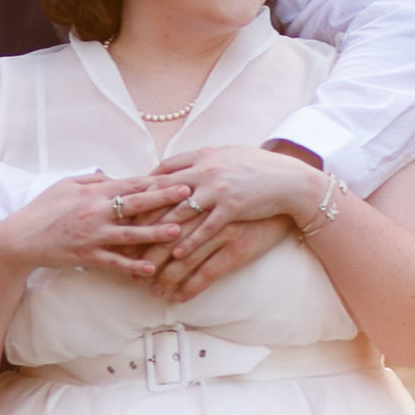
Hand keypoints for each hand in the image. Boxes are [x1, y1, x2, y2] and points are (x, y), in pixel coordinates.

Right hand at [0, 174, 191, 278]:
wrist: (21, 237)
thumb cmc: (44, 208)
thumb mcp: (67, 184)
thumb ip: (93, 179)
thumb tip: (116, 177)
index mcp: (93, 192)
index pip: (130, 183)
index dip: (155, 180)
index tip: (177, 176)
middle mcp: (96, 211)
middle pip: (136, 203)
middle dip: (164, 198)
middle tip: (188, 195)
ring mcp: (93, 235)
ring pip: (130, 233)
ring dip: (155, 232)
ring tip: (178, 232)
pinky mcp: (87, 256)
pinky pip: (114, 261)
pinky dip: (132, 265)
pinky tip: (150, 268)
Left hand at [139, 145, 332, 295]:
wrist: (289, 178)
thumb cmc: (257, 168)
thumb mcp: (226, 157)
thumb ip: (202, 163)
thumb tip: (180, 169)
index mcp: (202, 158)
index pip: (163, 172)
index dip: (143, 189)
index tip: (128, 204)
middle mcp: (205, 171)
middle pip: (164, 196)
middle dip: (143, 218)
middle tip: (125, 237)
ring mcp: (217, 190)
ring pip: (180, 216)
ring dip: (161, 238)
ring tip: (147, 258)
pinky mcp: (232, 208)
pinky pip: (206, 229)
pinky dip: (190, 243)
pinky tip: (178, 257)